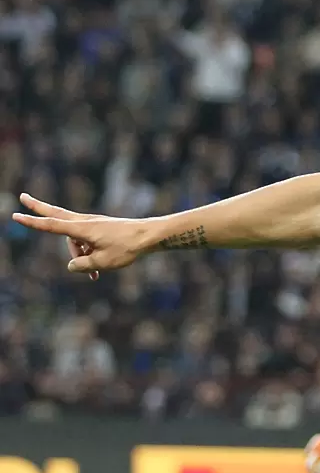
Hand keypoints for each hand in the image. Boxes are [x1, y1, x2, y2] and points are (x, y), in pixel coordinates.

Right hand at [10, 194, 154, 278]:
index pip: (51, 225)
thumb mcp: (102, 262)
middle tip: (22, 196)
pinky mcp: (100, 228)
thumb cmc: (127, 248)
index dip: (32, 222)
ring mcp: (93, 224)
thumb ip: (82, 265)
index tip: (16, 215)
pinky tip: (97, 271)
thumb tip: (71, 265)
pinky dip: (87, 254)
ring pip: (75, 240)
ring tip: (94, 275)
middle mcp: (85, 223)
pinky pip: (86, 242)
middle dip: (38, 208)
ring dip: (79, 257)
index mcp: (82, 229)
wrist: (149, 236)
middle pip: (56, 215)